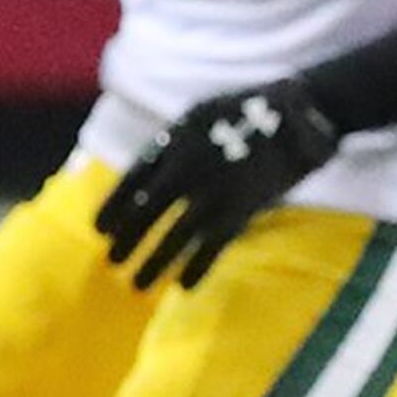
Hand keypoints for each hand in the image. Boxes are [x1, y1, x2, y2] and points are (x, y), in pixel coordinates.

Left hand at [93, 76, 341, 290]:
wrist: (298, 109)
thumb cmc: (246, 110)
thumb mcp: (200, 114)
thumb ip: (173, 144)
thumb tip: (147, 179)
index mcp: (174, 139)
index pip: (133, 178)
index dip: (113, 206)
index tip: (98, 229)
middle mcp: (188, 165)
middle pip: (146, 211)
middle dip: (127, 239)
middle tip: (111, 261)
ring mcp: (214, 188)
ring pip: (175, 234)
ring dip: (153, 262)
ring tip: (137, 285)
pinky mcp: (242, 207)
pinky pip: (212, 245)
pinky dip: (197, 267)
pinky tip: (183, 286)